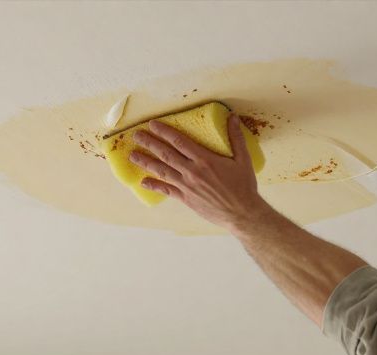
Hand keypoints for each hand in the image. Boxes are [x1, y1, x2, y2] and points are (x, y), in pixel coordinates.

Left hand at [130, 114, 272, 230]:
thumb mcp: (243, 159)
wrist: (241, 213)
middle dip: (149, 143)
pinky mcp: (185, 199)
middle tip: (136, 135)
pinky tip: (143, 182)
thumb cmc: (243, 186)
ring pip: (161, 171)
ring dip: (145, 162)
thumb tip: (232, 117)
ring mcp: (186, 186)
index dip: (164, 131)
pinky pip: (166, 190)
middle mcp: (192, 172)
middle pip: (165, 154)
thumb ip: (236, 138)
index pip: (179, 141)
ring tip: (132, 155)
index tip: (153, 124)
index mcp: (205, 159)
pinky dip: (154, 185)